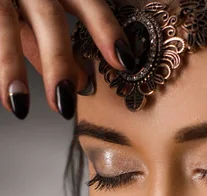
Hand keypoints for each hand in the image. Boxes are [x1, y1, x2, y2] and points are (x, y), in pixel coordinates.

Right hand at [0, 0, 135, 118]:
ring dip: (12, 66)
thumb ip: (57, 45)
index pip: (87, 2)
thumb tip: (80, 83)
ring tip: (21, 105)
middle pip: (49, 18)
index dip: (105, 29)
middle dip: (58, 61)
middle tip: (66, 102)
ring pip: (6, 23)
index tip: (124, 62)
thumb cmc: (24, 6)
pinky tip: (6, 98)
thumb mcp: (42, 16)